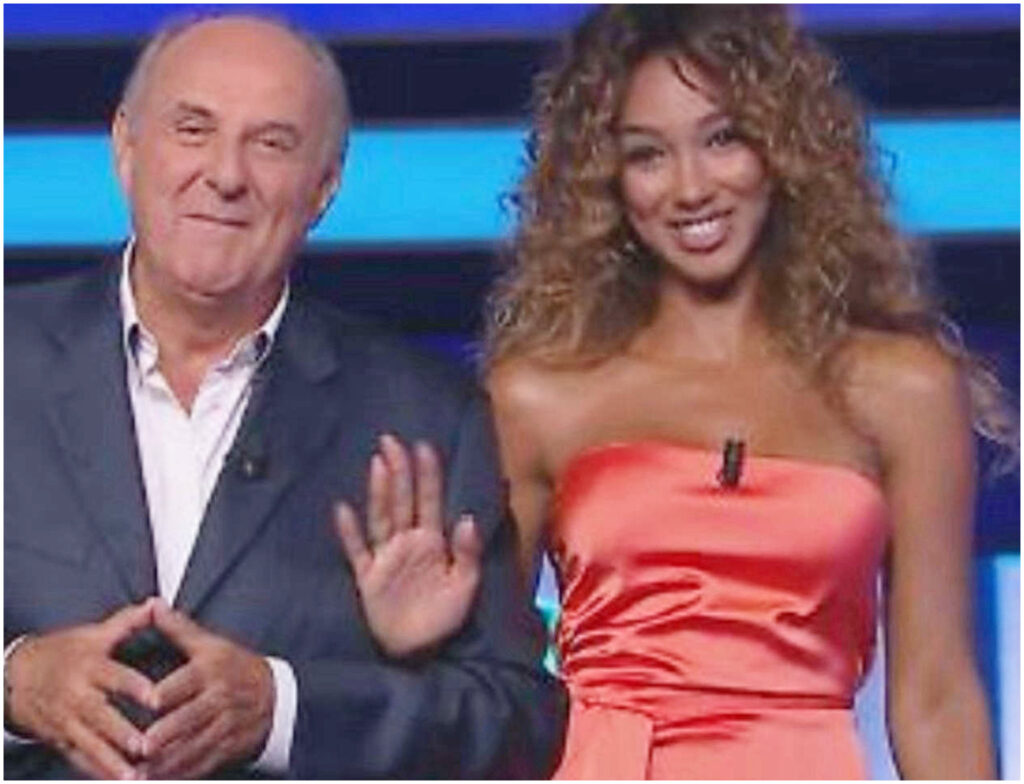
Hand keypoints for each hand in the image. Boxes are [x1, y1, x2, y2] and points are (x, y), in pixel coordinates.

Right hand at [5, 601, 156, 778]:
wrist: (17, 674)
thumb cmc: (66, 651)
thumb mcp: (94, 633)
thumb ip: (128, 622)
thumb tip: (157, 603)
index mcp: (89, 666)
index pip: (115, 677)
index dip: (135, 687)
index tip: (156, 698)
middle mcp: (77, 695)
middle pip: (101, 717)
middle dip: (122, 733)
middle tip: (146, 747)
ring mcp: (66, 721)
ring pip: (90, 744)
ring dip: (112, 763)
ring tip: (136, 778)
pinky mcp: (61, 739)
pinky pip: (79, 759)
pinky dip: (98, 772)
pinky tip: (118, 783)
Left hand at [140, 600, 272, 777]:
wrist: (278, 696)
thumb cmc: (235, 666)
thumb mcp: (210, 643)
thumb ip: (177, 627)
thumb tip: (151, 604)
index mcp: (211, 671)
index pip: (188, 681)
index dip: (169, 691)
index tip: (150, 700)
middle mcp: (219, 699)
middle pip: (191, 718)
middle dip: (167, 733)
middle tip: (142, 745)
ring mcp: (225, 726)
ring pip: (194, 746)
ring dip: (167, 762)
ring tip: (141, 773)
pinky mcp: (228, 748)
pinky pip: (203, 764)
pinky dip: (181, 775)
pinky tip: (158, 781)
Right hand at [335, 434, 482, 657]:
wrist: (421, 652)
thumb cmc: (445, 617)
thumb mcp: (465, 586)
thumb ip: (467, 553)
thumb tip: (468, 519)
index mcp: (434, 542)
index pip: (430, 500)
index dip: (428, 475)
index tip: (424, 447)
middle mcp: (408, 543)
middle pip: (402, 500)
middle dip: (399, 470)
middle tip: (392, 440)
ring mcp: (386, 558)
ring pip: (381, 517)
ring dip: (379, 491)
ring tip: (377, 463)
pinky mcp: (368, 577)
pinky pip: (357, 550)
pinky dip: (349, 531)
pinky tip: (342, 509)